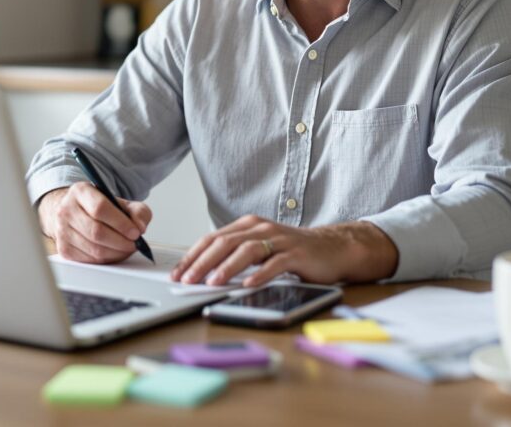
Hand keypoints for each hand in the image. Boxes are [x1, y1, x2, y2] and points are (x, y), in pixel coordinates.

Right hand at [37, 182, 152, 263]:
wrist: (76, 213)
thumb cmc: (100, 208)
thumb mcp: (121, 202)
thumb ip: (138, 211)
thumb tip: (140, 226)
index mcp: (80, 191)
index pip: (100, 208)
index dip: (120, 223)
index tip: (135, 232)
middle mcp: (66, 209)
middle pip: (96, 231)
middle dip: (121, 242)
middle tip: (134, 244)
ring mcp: (62, 230)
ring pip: (93, 249)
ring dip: (116, 253)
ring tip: (126, 249)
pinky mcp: (63, 248)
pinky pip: (89, 260)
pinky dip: (106, 260)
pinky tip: (114, 253)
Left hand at [170, 215, 398, 286]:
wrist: (332, 248)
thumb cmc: (291, 252)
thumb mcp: (260, 249)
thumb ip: (236, 255)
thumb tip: (203, 273)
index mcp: (248, 225)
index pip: (213, 239)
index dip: (193, 256)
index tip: (178, 273)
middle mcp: (261, 228)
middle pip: (225, 243)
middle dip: (202, 262)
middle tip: (187, 280)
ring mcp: (279, 240)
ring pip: (247, 251)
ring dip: (226, 268)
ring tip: (211, 282)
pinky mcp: (296, 254)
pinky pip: (275, 263)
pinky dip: (260, 274)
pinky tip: (247, 285)